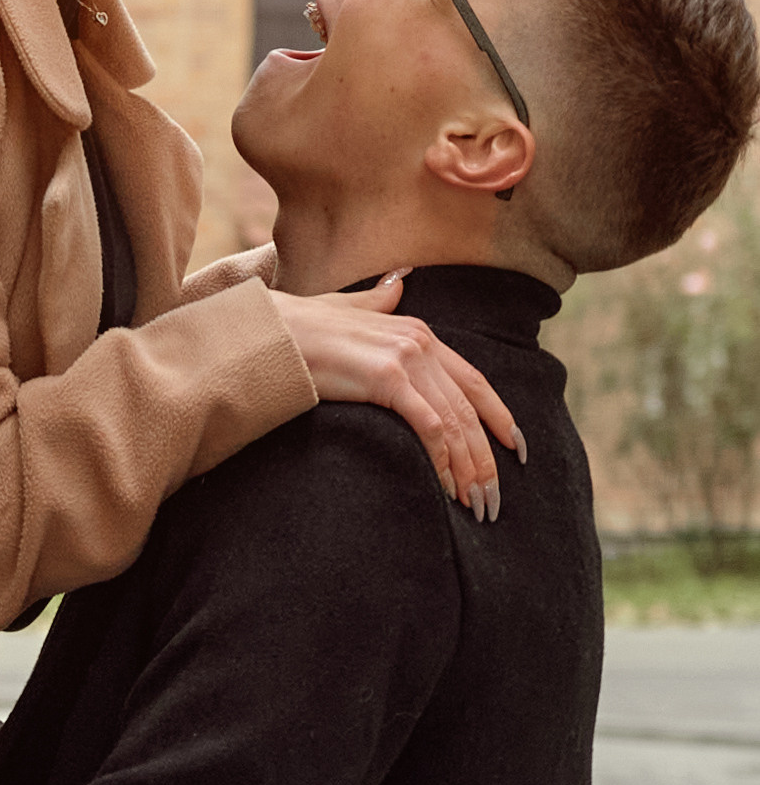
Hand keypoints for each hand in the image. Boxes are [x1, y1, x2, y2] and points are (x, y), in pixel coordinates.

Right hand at [270, 277, 525, 517]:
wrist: (267, 333)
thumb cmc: (299, 327)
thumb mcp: (346, 310)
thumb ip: (377, 302)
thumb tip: (398, 281)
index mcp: (417, 331)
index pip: (473, 380)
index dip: (499, 416)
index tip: (516, 448)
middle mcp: (420, 342)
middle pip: (469, 409)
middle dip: (485, 458)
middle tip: (492, 499)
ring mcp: (405, 359)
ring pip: (454, 422)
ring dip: (469, 468)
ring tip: (474, 503)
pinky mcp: (387, 379)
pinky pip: (429, 427)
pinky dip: (443, 459)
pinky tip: (446, 486)